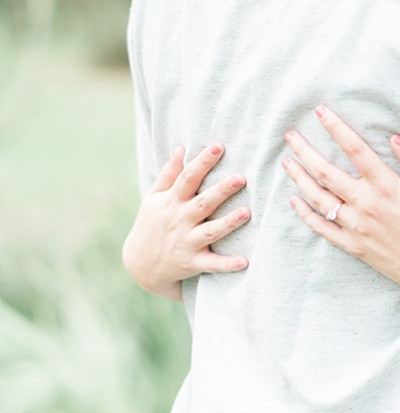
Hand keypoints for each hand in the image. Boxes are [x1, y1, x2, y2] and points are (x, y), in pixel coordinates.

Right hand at [122, 144, 250, 299]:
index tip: (218, 147)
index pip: (188, 178)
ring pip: (210, 231)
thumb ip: (169, 174)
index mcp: (172, 201)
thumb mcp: (153, 198)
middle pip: (203, 203)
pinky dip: (227, 264)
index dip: (202, 162)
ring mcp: (186, 242)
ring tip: (247, 212)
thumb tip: (181, 148)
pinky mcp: (191, 263)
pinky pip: (211, 264)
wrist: (139, 265)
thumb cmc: (151, 225)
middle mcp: (179, 220)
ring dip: (228, 223)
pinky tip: (244, 262)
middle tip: (241, 178)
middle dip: (221, 190)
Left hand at [283, 106, 399, 297]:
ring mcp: (355, 227)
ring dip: (299, 178)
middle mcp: (366, 205)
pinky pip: (321, 228)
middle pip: (326, 172)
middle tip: (290, 136)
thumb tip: (394, 138)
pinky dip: (305, 214)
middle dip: (305, 151)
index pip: (356, 150)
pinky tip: (295, 200)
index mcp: (386, 186)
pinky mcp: (352, 246)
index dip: (336, 128)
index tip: (320, 112)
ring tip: (287, 162)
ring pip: (318, 198)